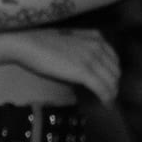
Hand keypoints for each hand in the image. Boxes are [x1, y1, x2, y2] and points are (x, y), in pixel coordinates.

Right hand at [0, 26, 121, 102]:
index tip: (108, 82)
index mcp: (95, 37)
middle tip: (108, 95)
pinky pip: (103, 89)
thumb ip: (81, 48)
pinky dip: (107, 98)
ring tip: (107, 102)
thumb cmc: (39, 42)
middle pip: (115, 71)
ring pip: (111, 81)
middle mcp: (98, 46)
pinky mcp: (84, 72)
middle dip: (114, 84)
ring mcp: (92, 58)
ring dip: (112, 93)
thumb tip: (85, 66)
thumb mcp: (68, 40)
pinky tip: (106, 105)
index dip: (112, 73)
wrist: (26, 43)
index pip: (113, 59)